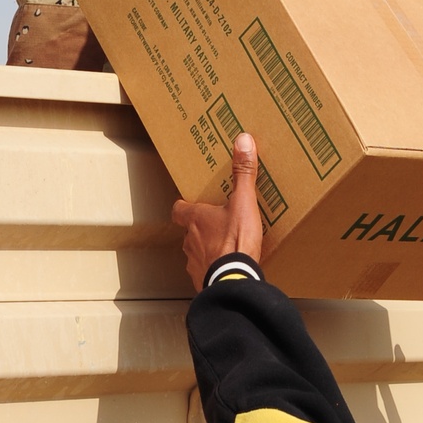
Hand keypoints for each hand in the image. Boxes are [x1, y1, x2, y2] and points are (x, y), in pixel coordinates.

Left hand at [172, 132, 263, 290]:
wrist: (234, 280)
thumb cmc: (235, 241)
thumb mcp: (244, 202)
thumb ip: (243, 173)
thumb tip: (243, 141)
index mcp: (196, 219)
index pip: (179, 209)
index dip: (184, 206)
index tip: (192, 203)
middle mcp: (190, 240)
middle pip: (188, 231)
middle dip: (201, 228)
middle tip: (218, 223)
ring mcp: (194, 263)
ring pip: (196, 252)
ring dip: (207, 249)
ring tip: (226, 247)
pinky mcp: (202, 281)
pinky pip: (205, 273)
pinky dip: (213, 270)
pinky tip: (227, 269)